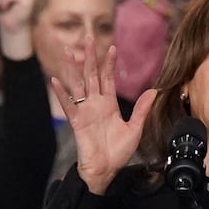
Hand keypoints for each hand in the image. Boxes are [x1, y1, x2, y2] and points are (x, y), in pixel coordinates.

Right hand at [49, 38, 157, 194]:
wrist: (106, 170)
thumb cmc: (118, 152)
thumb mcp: (135, 128)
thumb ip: (142, 109)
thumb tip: (154, 91)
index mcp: (108, 104)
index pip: (108, 78)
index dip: (109, 63)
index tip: (112, 47)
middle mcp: (95, 104)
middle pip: (91, 75)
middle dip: (90, 57)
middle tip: (88, 38)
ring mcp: (84, 111)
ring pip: (77, 85)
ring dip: (72, 68)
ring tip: (68, 51)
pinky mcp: (76, 121)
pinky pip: (68, 105)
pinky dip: (61, 93)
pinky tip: (55, 80)